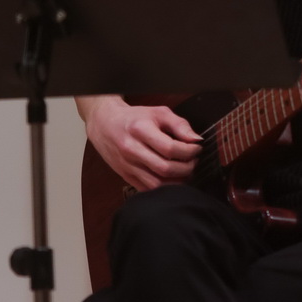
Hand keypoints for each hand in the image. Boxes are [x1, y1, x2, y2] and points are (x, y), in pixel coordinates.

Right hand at [77, 95, 202, 191]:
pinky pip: (148, 189)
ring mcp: (127, 165)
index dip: (189, 151)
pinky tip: (173, 179)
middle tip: (194, 161)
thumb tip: (196, 140)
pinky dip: (164, 188)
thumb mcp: (158, 113)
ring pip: (157, 184)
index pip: (170, 148)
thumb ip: (180, 125)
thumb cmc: (134, 118)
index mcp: (140, 130)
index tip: (197, 148)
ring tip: (186, 170)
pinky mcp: (125, 176)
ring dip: (177, 181)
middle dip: (186, 167)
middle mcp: (131, 150)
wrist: (104, 124)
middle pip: (165, 168)